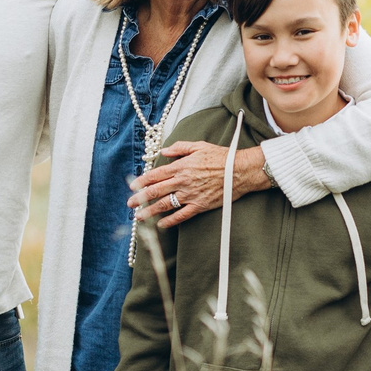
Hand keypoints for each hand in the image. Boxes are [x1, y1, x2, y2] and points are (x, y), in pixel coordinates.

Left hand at [131, 142, 271, 228]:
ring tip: (139, 216)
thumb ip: (179, 148)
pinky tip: (162, 224)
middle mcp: (183, 181)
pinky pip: (182, 215)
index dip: (141, 181)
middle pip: (155, 191)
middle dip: (140, 198)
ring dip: (150, 211)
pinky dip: (171, 221)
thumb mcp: (199, 146)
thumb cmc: (221, 157)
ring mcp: (191, 195)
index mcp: (181, 167)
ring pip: (165, 205)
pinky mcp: (200, 205)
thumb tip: (164, 151)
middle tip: (130, 203)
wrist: (240, 170)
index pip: (155, 175)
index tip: (132, 186)